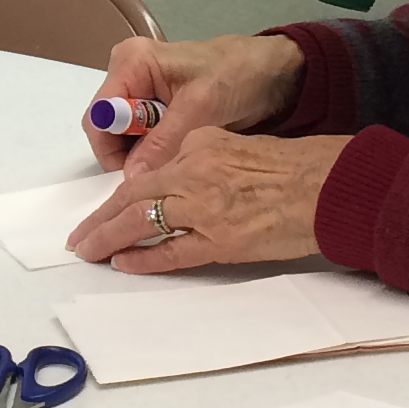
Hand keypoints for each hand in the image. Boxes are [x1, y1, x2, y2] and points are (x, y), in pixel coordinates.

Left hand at [67, 130, 347, 272]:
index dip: (121, 193)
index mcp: (201, 145)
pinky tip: (124, 263)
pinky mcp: (221, 241)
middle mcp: (195, 173)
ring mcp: (206, 209)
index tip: (103, 209)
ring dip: (110, 238)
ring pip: (143, 222)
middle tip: (78, 237)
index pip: (150, 171)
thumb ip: (206, 157)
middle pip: (134, 196)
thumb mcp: (241, 145)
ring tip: (88, 251)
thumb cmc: (295, 166)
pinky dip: (145, 257)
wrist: (330, 187)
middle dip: (101, 219)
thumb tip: (181, 181)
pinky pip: (172, 252)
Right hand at [79, 31, 304, 170]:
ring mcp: (142, 92)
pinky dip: (157, 152)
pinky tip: (179, 158)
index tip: (138, 176)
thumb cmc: (239, 75)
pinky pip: (144, 138)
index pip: (99, 117)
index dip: (111, 150)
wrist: (275, 73)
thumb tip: (133, 179)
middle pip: (109, 129)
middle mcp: (128, 75)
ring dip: (146, 156)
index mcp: (131, 63)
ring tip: (176, 165)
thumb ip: (163, 142)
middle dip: (131, 155)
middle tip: (163, 173)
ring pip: (126, 138)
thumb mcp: (201, 108)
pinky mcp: (158, 108)